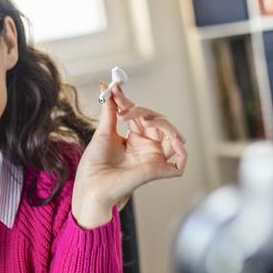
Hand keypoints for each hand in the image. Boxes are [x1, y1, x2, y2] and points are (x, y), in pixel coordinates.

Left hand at [72, 81, 186, 228]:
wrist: (90, 185)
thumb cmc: (94, 165)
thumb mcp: (103, 131)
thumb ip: (109, 110)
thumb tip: (106, 86)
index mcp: (134, 138)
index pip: (141, 115)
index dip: (130, 102)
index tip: (116, 88)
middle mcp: (146, 147)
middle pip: (159, 122)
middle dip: (145, 112)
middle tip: (125, 111)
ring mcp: (153, 158)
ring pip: (172, 136)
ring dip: (164, 125)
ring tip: (146, 121)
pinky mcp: (158, 170)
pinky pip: (180, 161)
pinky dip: (181, 150)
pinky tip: (170, 138)